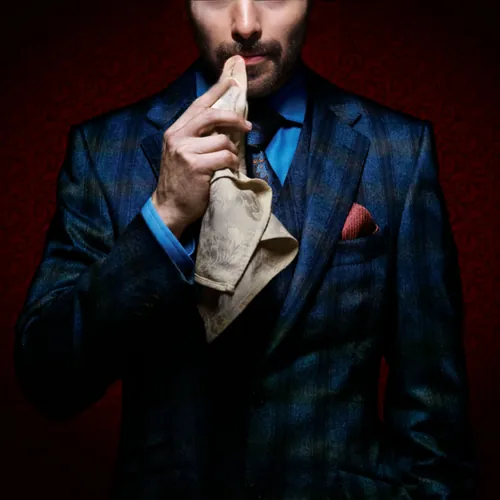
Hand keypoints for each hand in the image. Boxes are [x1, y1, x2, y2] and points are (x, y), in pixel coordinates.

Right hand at [152, 77, 251, 238]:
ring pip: (222, 140)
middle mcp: (177, 137)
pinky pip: (225, 156)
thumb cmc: (181, 182)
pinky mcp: (195, 165)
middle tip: (247, 125)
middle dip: (233, 118)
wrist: (169, 207)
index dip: (216, 91)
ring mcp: (185, 151)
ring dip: (232, 152)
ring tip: (229, 162)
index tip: (232, 81)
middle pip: (212, 115)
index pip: (198, 105)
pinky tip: (229, 170)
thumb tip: (222, 123)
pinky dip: (232, 163)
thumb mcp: (182, 153)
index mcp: (175, 131)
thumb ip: (196, 136)